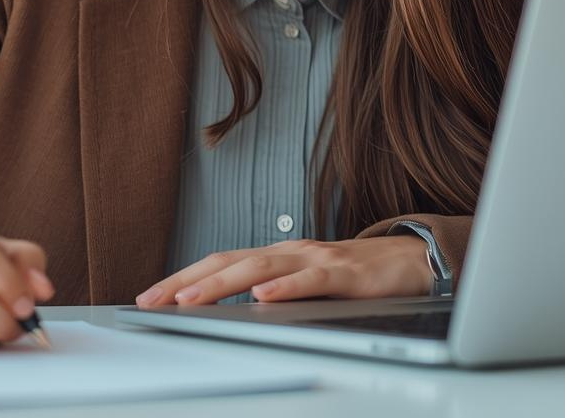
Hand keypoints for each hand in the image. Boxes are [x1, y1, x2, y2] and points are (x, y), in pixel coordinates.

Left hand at [134, 235, 430, 307]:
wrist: (415, 261)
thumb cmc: (359, 276)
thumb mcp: (308, 285)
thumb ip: (275, 293)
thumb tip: (231, 313)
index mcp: (279, 257)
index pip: (221, 262)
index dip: (184, 277)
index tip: (149, 297)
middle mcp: (292, 252)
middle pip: (230, 260)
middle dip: (187, 280)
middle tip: (152, 299)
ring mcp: (318, 259)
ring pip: (262, 267)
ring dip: (221, 283)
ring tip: (190, 299)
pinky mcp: (347, 274)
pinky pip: (312, 280)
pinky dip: (285, 288)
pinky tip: (263, 298)